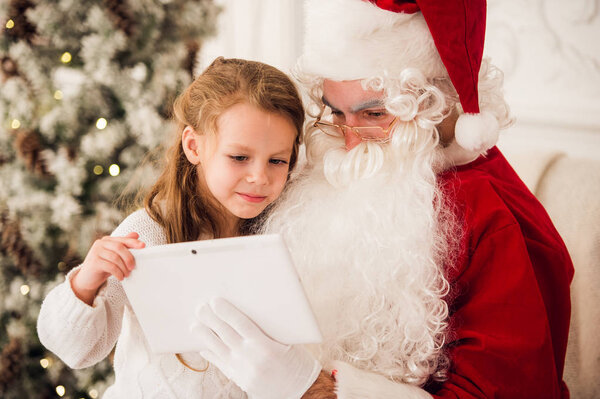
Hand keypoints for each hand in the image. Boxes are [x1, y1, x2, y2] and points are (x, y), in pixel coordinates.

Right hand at [71, 232, 144, 304]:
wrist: (87, 279)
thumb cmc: (103, 266)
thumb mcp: (114, 256)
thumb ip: (123, 246)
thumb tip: (136, 235)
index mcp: (107, 240)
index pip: (122, 239)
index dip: (133, 242)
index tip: (143, 246)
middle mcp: (100, 244)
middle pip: (119, 247)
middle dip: (129, 258)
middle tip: (133, 267)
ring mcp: (96, 252)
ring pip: (115, 258)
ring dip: (124, 267)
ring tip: (127, 274)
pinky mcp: (94, 262)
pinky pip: (110, 266)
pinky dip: (118, 273)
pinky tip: (121, 277)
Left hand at [192, 298, 321, 398]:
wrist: (300, 391)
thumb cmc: (298, 362)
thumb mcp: (288, 342)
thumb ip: (270, 329)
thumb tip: (252, 310)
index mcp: (266, 346)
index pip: (241, 324)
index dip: (226, 312)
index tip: (215, 301)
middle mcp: (251, 359)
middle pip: (226, 335)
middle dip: (211, 320)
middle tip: (200, 308)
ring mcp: (244, 371)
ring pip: (219, 350)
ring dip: (205, 337)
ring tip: (194, 326)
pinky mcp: (240, 380)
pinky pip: (221, 365)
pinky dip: (211, 355)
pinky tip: (203, 347)